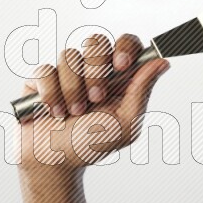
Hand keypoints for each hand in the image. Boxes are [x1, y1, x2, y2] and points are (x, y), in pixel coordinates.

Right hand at [17, 33, 169, 202]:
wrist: (52, 161)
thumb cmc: (89, 145)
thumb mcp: (124, 126)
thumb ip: (141, 91)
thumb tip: (162, 62)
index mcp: (117, 78)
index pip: (126, 43)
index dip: (125, 46)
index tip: (121, 65)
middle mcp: (91, 70)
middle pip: (96, 41)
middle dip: (96, 71)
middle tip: (96, 98)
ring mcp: (65, 72)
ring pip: (69, 56)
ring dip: (72, 90)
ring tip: (72, 113)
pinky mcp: (40, 78)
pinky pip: (45, 71)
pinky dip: (51, 95)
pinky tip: (53, 112)